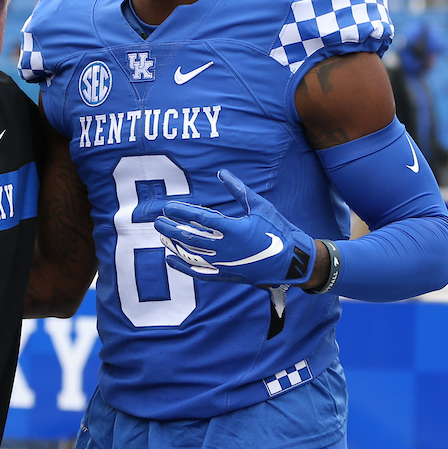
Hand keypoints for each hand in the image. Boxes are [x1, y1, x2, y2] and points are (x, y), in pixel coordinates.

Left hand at [155, 170, 316, 286]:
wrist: (290, 260)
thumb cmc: (276, 229)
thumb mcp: (259, 206)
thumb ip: (238, 189)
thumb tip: (221, 173)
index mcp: (233, 229)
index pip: (200, 219)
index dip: (182, 212)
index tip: (168, 207)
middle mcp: (225, 248)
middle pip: (190, 237)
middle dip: (171, 228)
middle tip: (157, 222)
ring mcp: (224, 264)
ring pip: (191, 254)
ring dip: (173, 245)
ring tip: (161, 236)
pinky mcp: (225, 275)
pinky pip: (198, 272)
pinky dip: (182, 267)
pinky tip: (170, 259)